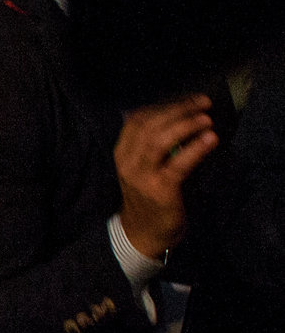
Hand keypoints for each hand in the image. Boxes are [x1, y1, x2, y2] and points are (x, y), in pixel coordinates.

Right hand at [115, 94, 217, 258]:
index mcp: (122, 152)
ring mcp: (141, 176)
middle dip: (178, 110)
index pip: (137, 119)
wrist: (143, 233)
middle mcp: (127, 162)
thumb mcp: (143, 167)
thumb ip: (154, 145)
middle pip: (149, 125)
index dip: (164, 105)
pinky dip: (195, 149)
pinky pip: (178, 164)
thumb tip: (180, 117)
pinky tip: (210, 140)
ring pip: (159, 141)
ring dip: (185, 125)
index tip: (189, 99)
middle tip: (203, 103)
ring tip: (207, 119)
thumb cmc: (148, 196)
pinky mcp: (159, 190)